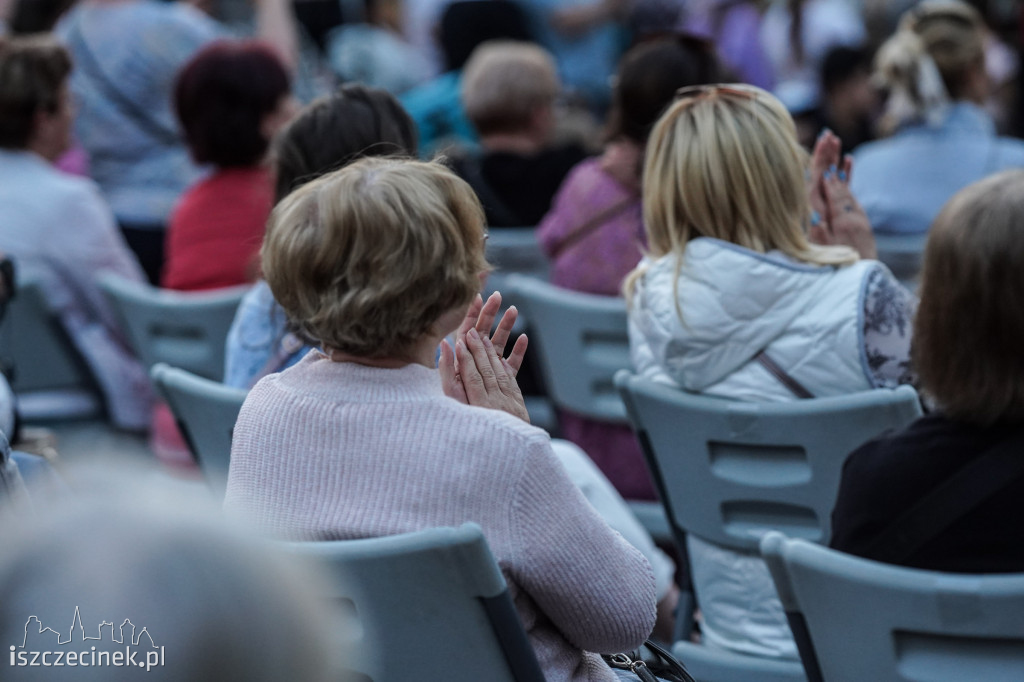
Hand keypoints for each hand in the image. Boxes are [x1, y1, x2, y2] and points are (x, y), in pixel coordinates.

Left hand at [439, 292, 528, 410]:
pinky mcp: (503, 385)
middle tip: (497, 296)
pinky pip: (511, 365)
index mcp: (460, 365)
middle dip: (489, 315)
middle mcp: (475, 367)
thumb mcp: (450, 391)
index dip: (470, 315)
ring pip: (498, 346)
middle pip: (483, 334)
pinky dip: (518, 352)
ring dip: (506, 328)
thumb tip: (446, 343)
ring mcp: (490, 374)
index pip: (465, 333)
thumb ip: (447, 368)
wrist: (478, 440)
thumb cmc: (459, 417)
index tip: (476, 297)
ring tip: (514, 310)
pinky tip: (524, 338)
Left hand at [807, 131, 876, 259]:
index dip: (819, 158)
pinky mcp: (838, 222)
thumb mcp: (844, 227)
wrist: (857, 282)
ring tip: (837, 143)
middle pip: (817, 179)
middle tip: (829, 135)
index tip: (824, 139)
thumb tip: (825, 177)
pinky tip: (848, 163)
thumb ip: (835, 200)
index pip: (813, 179)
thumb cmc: (851, 258)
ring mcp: (827, 217)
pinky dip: (843, 179)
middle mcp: (817, 213)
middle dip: (823, 156)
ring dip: (832, 163)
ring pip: (827, 185)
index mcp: (814, 213)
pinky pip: (838, 195)